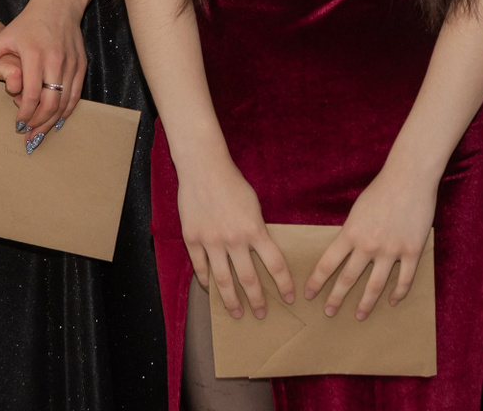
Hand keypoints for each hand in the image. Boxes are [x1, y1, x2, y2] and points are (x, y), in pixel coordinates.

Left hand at [0, 0, 84, 140]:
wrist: (58, 6)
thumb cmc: (28, 23)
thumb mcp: (2, 37)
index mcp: (35, 55)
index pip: (32, 94)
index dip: (25, 114)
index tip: (18, 124)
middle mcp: (55, 61)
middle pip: (51, 103)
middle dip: (39, 123)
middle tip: (29, 135)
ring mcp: (71, 64)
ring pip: (65, 102)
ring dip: (52, 121)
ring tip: (40, 132)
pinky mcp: (81, 65)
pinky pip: (76, 94)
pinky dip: (67, 110)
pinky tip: (57, 119)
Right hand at [178, 154, 293, 320]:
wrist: (204, 168)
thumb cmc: (232, 184)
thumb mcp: (254, 206)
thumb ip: (256, 231)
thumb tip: (261, 254)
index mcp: (254, 229)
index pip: (275, 263)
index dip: (283, 283)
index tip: (290, 297)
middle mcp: (234, 239)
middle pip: (248, 278)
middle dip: (257, 300)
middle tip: (261, 314)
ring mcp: (211, 241)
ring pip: (223, 280)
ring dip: (231, 300)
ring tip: (236, 313)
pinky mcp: (192, 239)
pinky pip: (200, 267)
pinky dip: (205, 281)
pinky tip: (210, 289)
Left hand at [305, 164, 436, 319]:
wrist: (409, 178)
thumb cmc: (381, 189)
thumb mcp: (357, 210)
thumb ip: (351, 232)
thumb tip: (345, 250)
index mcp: (351, 233)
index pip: (328, 263)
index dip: (317, 281)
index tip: (309, 294)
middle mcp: (368, 245)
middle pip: (348, 278)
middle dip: (336, 298)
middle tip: (329, 313)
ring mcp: (391, 250)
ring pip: (375, 285)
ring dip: (366, 303)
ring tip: (359, 315)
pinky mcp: (412, 251)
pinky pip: (404, 279)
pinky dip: (398, 293)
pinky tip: (392, 301)